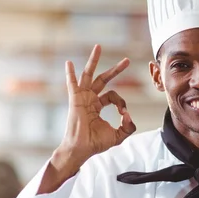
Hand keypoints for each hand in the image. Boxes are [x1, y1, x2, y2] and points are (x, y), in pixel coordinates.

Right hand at [53, 44, 136, 169]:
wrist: (81, 149)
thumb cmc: (95, 144)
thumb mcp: (117, 136)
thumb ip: (127, 127)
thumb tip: (129, 115)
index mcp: (97, 106)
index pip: (113, 96)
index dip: (121, 103)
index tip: (124, 114)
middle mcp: (89, 99)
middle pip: (103, 79)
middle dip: (115, 70)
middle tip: (127, 61)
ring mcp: (81, 98)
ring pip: (88, 75)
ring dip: (94, 61)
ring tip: (99, 47)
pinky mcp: (74, 100)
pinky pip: (72, 85)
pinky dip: (70, 74)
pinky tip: (69, 63)